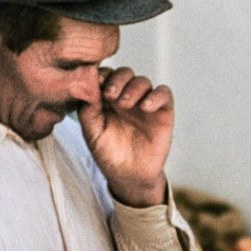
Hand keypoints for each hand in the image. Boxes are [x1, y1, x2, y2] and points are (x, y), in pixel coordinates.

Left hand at [75, 66, 172, 206]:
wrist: (130, 176)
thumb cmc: (109, 154)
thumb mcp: (92, 133)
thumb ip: (87, 110)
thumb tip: (86, 85)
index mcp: (107, 99)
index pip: (105, 76)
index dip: (101, 75)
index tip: (94, 83)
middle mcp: (126, 97)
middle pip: (124, 73)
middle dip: (117, 80)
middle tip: (110, 94)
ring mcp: (145, 103)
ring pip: (142, 81)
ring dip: (133, 88)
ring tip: (126, 104)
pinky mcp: (163, 111)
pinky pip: (164, 93)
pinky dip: (156, 95)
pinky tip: (145, 107)